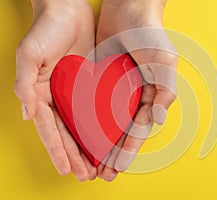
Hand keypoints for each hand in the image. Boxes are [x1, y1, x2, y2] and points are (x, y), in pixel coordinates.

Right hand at [14, 0, 96, 180]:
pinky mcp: (91, 84)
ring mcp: (75, 92)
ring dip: (89, 146)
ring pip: (83, 125)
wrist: (68, 10)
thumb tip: (28, 115)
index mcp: (40, 93)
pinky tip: (107, 138)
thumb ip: (24, 84)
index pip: (49, 128)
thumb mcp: (29, 54)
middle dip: (75, 155)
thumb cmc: (45, 29)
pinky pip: (97, 109)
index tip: (66, 170)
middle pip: (67, 132)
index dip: (57, 150)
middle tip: (86, 175)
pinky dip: (100, 125)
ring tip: (98, 166)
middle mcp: (58, 96)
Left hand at [96, 0, 177, 180]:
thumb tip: (157, 120)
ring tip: (90, 161)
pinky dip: (87, 120)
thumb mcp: (164, 61)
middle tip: (102, 174)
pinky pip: (92, 104)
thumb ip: (165, 91)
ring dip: (99, 142)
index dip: (128, 149)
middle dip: (113, 153)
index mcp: (149, 95)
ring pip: (105, 122)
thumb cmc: (151, 34)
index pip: (138, 129)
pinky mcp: (100, 79)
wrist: (129, 8)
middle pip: (121, 130)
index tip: (117, 168)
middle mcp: (132, 96)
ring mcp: (115, 89)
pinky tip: (79, 133)